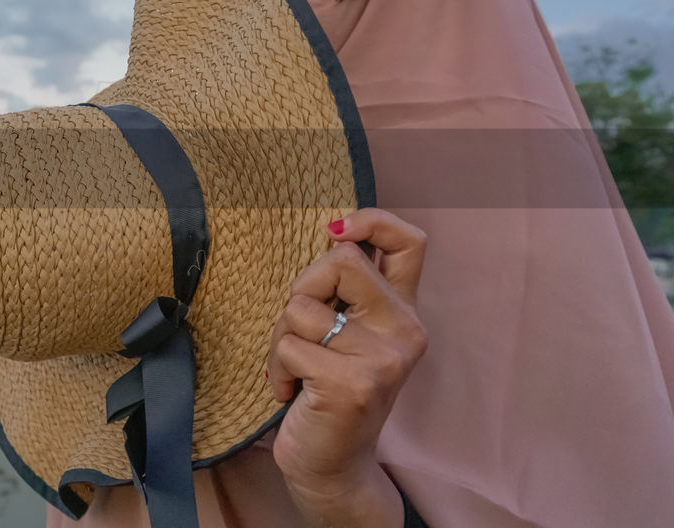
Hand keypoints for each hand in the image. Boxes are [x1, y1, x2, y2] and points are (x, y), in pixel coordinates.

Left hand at [266, 208, 429, 526]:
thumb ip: (346, 290)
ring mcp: (382, 360)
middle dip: (301, 289)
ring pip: (302, 307)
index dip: (372, 221)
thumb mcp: (345, 333)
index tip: (334, 231)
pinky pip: (289, 346)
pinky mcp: (352, 384)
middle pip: (340, 262)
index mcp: (404, 311)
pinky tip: (292, 392)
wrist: (332, 466)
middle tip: (299, 331)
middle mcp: (404, 332)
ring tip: (296, 370)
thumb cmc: (326, 390)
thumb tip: (331, 230)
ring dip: (280, 337)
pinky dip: (277, 368)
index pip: (410, 242)